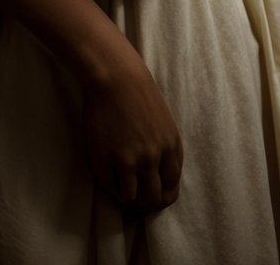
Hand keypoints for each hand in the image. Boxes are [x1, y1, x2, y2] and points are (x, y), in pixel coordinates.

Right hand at [83, 51, 182, 212]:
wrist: (115, 75)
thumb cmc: (139, 92)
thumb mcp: (164, 122)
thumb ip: (165, 150)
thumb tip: (159, 178)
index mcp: (171, 147)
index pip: (172, 188)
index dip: (162, 196)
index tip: (153, 195)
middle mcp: (153, 158)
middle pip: (154, 199)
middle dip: (146, 203)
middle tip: (136, 199)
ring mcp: (129, 160)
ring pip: (132, 199)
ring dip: (127, 199)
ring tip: (121, 190)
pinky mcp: (107, 159)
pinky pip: (111, 188)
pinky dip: (111, 189)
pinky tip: (110, 179)